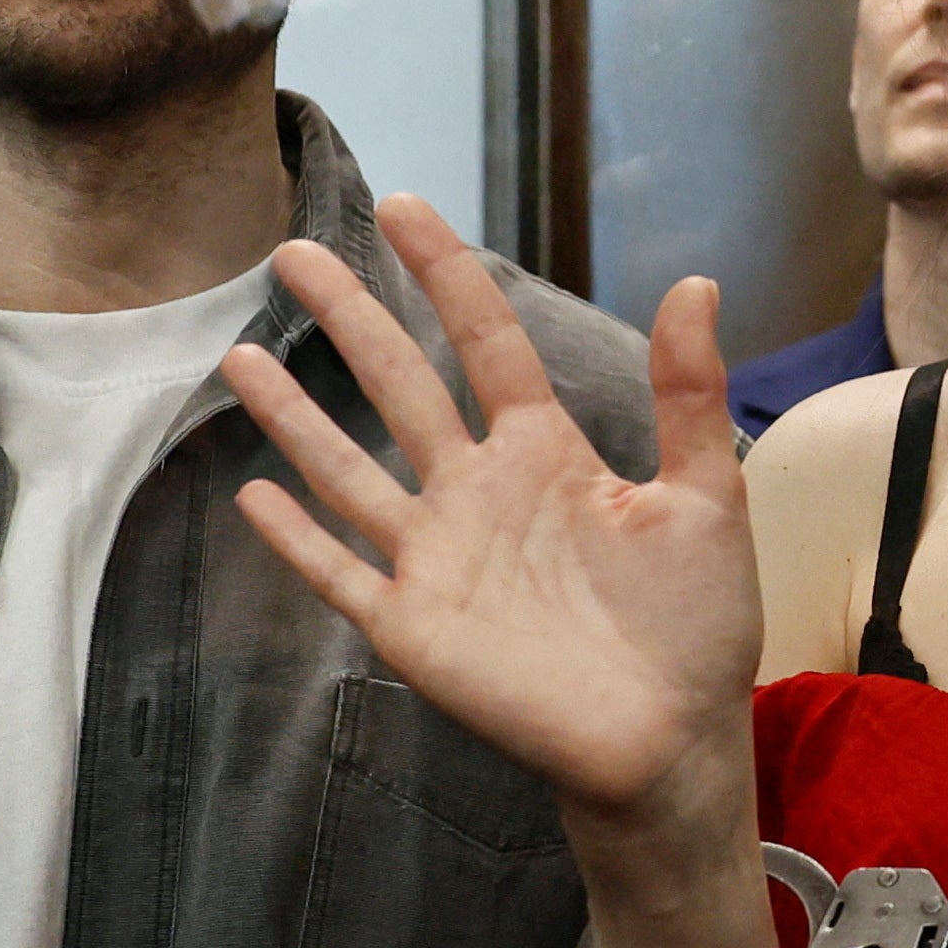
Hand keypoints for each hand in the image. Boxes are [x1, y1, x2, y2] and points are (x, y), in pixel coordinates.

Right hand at [224, 201, 759, 852]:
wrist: (671, 741)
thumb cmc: (696, 624)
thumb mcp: (708, 497)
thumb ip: (691, 397)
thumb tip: (697, 282)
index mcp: (546, 453)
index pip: (485, 342)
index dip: (446, 274)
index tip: (405, 206)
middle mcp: (478, 492)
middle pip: (399, 383)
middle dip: (349, 316)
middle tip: (293, 251)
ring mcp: (438, 558)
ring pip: (348, 468)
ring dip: (294, 416)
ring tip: (239, 353)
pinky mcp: (414, 627)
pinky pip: (340, 572)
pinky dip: (296, 537)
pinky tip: (251, 493)